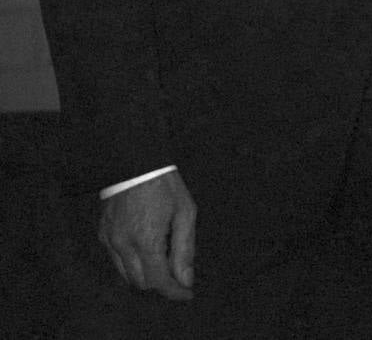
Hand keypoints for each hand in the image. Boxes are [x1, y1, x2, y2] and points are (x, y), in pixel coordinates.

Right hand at [98, 170, 195, 299]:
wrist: (135, 160)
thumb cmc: (165, 184)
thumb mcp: (185, 212)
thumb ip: (184, 248)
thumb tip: (186, 279)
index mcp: (146, 240)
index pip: (158, 281)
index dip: (174, 291)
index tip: (187, 293)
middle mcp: (123, 245)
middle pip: (141, 283)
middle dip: (161, 283)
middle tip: (178, 272)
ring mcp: (109, 241)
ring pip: (126, 275)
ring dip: (146, 274)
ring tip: (164, 257)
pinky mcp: (102, 234)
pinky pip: (116, 261)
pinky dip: (132, 262)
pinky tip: (147, 246)